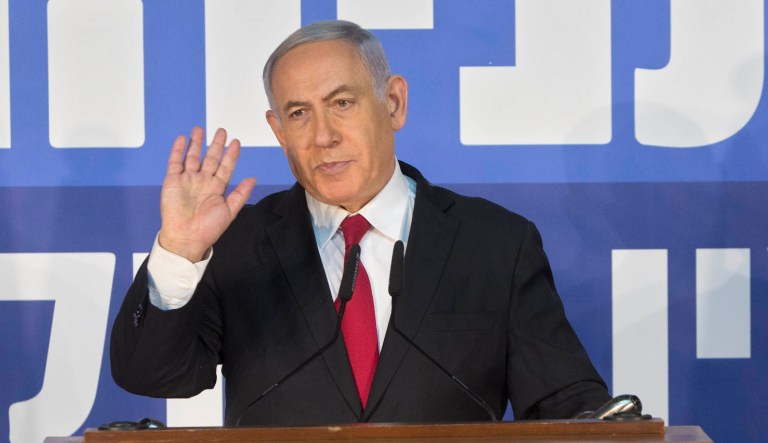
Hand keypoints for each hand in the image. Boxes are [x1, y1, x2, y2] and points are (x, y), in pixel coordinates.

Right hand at [158, 127, 255, 261]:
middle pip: (210, 158)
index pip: (225, 167)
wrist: (186, 237)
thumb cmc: (208, 229)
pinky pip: (175, 162)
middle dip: (216, 144)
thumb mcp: (230, 211)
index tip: (236, 142)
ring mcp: (187, 180)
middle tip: (221, 131)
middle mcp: (202, 182)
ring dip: (196, 143)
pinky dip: (178, 150)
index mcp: (216, 188)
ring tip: (200, 129)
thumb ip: (240, 194)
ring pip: (193, 156)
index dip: (231, 154)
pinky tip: (182, 139)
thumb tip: (253, 179)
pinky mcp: (173, 181)